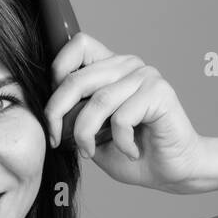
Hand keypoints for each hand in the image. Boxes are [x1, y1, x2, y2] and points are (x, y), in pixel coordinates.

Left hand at [45, 33, 202, 192]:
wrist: (172, 171)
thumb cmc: (133, 152)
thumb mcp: (92, 134)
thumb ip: (73, 116)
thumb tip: (46, 112)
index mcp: (110, 68)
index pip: (77, 46)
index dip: (57, 73)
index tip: (53, 111)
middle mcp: (127, 65)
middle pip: (77, 78)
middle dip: (56, 113)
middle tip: (56, 139)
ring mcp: (144, 76)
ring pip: (97, 101)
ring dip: (85, 134)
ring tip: (90, 151)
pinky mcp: (159, 92)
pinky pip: (122, 117)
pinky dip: (120, 142)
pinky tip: (130, 151)